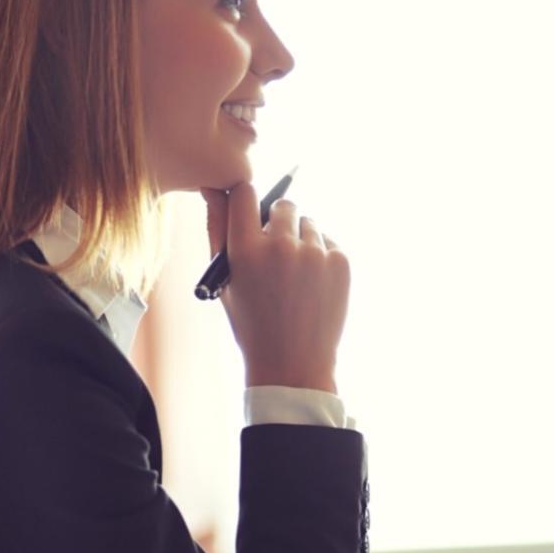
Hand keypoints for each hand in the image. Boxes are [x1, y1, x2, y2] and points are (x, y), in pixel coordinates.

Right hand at [202, 183, 349, 392]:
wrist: (292, 363)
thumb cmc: (252, 323)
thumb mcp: (225, 280)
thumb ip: (217, 230)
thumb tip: (214, 189)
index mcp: (245, 250)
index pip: (245, 192)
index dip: (245, 196)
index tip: (248, 206)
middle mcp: (281, 246)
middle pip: (283, 204)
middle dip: (278, 221)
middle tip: (275, 253)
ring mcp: (314, 253)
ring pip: (308, 224)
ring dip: (300, 240)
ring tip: (293, 276)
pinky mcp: (340, 261)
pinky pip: (327, 242)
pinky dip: (320, 256)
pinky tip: (310, 285)